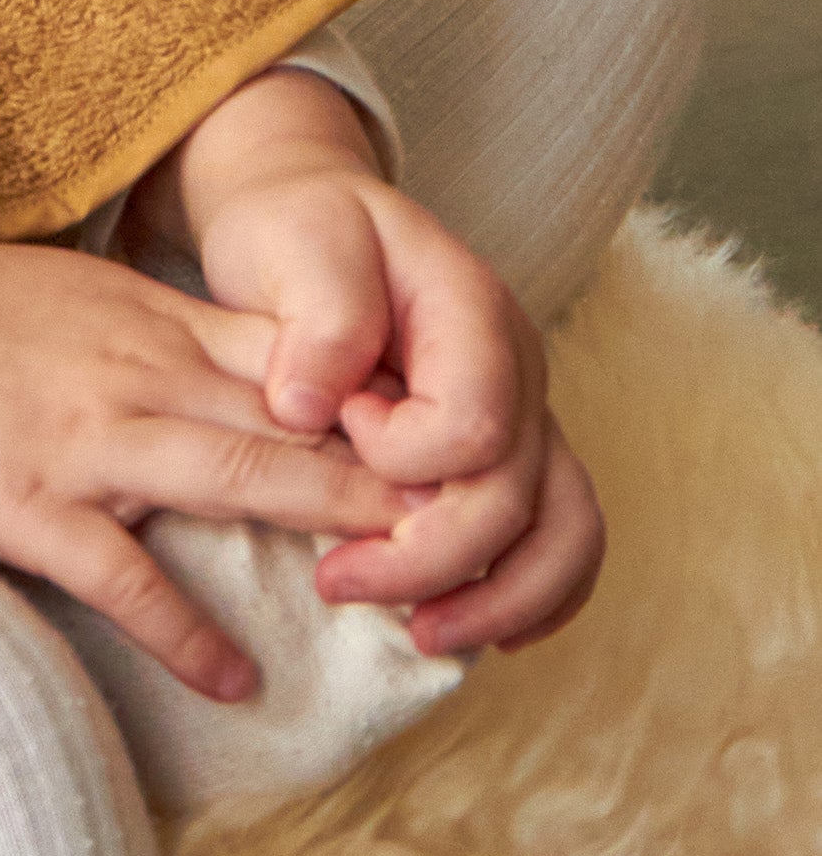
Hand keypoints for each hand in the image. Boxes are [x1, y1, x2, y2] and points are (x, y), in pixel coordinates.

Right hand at [0, 236, 414, 702]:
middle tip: (471, 510)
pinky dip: (188, 628)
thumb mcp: (69, 285)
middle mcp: (134, 369)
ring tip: (402, 579)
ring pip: (235, 479)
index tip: (446, 431)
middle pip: (288, 417)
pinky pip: (126, 575)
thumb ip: (156, 321)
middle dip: (385, 465)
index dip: (374, 392)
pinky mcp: (30, 502)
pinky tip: (241, 676)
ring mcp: (86, 437)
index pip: (290, 352)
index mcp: (143, 315)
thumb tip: (247, 359)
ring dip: (325, 523)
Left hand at [153, 70, 604, 658]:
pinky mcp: (510, 450)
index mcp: (472, 307)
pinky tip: (475, 628)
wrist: (313, 220)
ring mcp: (525, 411)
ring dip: (498, 598)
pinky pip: (559, 536)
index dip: (402, 454)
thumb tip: (307, 409)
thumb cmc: (300, 229)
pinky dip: (531, 594)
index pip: (475, 420)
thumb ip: (315, 318)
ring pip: (564, 530)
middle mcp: (519, 365)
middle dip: (430, 557)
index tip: (332, 423)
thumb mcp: (292, 240)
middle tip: (336, 582)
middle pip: (515, 493)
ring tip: (423, 635)